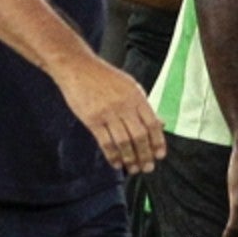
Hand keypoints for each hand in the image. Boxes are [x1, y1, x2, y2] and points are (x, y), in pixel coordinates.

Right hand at [51, 55, 165, 173]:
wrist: (78, 67)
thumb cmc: (104, 76)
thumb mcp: (129, 85)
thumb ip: (143, 105)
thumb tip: (159, 123)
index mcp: (136, 96)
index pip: (152, 123)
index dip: (158, 142)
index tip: (159, 155)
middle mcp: (124, 105)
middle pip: (140, 136)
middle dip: (145, 155)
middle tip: (147, 167)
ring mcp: (108, 112)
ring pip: (123, 142)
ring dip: (130, 159)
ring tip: (133, 168)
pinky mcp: (92, 119)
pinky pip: (105, 142)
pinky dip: (112, 155)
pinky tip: (116, 163)